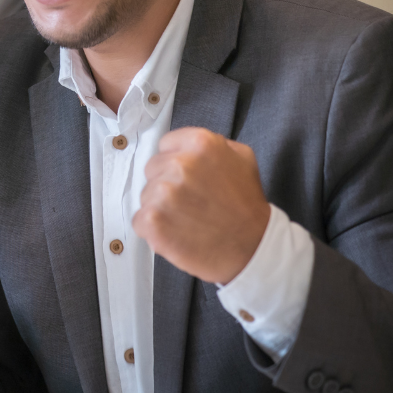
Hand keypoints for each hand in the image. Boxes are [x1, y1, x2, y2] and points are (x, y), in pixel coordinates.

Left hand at [132, 128, 269, 284]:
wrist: (253, 249)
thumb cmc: (248, 207)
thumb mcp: (242, 159)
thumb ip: (214, 143)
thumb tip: (187, 145)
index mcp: (200, 143)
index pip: (165, 145)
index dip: (176, 163)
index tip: (188, 179)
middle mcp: (180, 164)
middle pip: (153, 169)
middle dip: (167, 184)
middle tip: (191, 202)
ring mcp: (164, 193)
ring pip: (146, 195)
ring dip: (161, 208)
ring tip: (188, 220)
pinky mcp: (153, 220)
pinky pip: (139, 220)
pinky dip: (154, 230)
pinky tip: (177, 233)